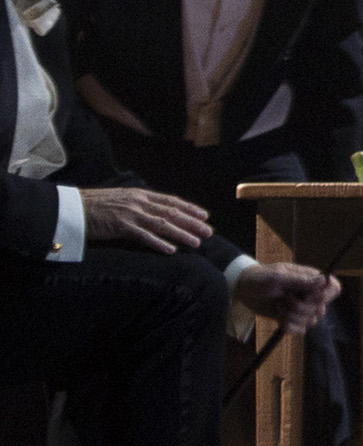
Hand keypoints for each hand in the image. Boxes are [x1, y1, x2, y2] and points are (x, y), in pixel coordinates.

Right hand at [80, 186, 215, 252]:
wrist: (71, 207)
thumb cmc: (94, 205)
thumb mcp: (121, 199)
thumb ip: (138, 204)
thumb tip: (154, 211)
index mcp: (140, 195)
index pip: (171, 201)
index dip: (189, 208)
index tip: (204, 216)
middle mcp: (139, 202)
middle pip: (172, 213)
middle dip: (192, 223)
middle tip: (209, 232)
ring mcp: (130, 214)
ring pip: (162, 224)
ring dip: (181, 234)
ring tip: (197, 243)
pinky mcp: (119, 226)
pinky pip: (143, 236)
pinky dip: (158, 243)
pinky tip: (171, 250)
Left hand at [232, 262, 341, 330]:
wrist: (243, 289)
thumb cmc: (260, 278)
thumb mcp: (278, 277)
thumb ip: (301, 280)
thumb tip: (324, 279)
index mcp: (311, 280)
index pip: (334, 289)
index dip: (324, 296)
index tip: (307, 296)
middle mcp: (310, 294)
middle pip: (320, 309)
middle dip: (299, 307)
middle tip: (283, 297)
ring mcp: (302, 308)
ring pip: (309, 321)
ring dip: (290, 316)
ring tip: (278, 305)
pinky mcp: (292, 319)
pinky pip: (300, 330)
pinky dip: (288, 326)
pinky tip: (278, 318)